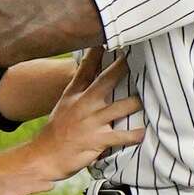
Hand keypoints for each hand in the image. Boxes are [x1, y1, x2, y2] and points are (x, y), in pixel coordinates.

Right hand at [24, 48, 143, 181]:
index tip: (107, 38)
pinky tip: (144, 132)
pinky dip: (135, 135)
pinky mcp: (97, 140)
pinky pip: (121, 136)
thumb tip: (91, 73)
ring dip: (136, 103)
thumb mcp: (64, 104)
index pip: (86, 68)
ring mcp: (91, 122)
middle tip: (135, 56)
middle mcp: (83, 104)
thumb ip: (79, 89)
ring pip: (121, 107)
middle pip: (105, 81)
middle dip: (121, 68)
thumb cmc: (58, 130)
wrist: (45, 156)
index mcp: (74, 94)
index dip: (96, 52)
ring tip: (148, 99)